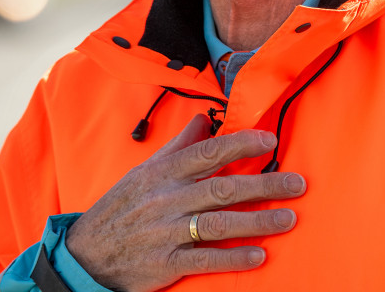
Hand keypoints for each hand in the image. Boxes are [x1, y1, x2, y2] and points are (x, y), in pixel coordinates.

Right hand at [65, 114, 305, 291]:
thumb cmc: (123, 205)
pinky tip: (259, 255)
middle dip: (264, 185)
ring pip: (219, 223)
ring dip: (257, 221)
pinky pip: (204, 259)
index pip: (208, 152)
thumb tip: (204, 120)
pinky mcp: (165, 264)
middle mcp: (168, 199)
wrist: (86, 253)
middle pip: (223, 188)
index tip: (270, 140)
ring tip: (289, 218)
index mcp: (164, 172)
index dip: (241, 144)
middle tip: (297, 183)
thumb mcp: (146, 170)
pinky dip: (233, 258)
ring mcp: (167, 232)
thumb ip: (178, 145)